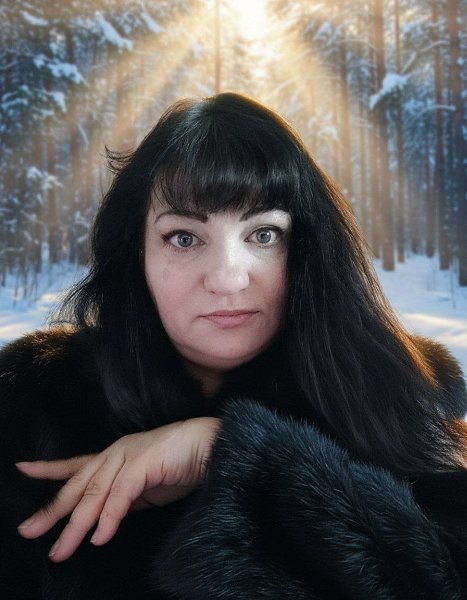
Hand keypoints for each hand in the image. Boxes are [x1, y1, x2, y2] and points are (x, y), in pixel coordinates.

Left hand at [16, 417, 219, 561]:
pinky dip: (108, 518)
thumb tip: (101, 520)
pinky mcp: (145, 462)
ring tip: (61, 549)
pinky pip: (121, 494)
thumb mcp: (144, 487)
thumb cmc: (181, 464)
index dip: (49, 469)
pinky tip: (99, 537)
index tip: (23, 469)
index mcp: (116, 455)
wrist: (211, 447)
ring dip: (76, 524)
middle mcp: (117, 452)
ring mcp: (129, 455)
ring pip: (95, 493)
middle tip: (28, 531)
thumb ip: (122, 498)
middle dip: (53, 510)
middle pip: (79, 484)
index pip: (77, 464)